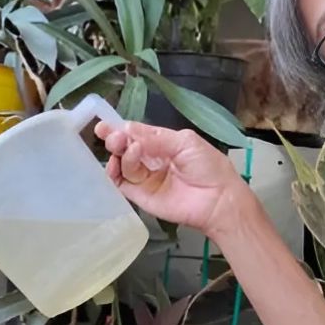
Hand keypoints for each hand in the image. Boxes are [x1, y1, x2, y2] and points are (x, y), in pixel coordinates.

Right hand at [95, 122, 250, 235]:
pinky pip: (121, 184)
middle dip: (117, 140)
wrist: (218, 200)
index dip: (121, 128)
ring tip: (131, 150)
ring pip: (123, 164)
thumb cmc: (208, 167)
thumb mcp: (185, 143)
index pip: (136, 133)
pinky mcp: (140, 196)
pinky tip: (115, 166)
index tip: (106, 124)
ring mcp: (145, 178)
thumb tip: (128, 130)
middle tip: (115, 138)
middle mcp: (150, 159)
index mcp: (162, 142)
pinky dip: (114, 174)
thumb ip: (156, 138)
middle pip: (125, 147)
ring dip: (122, 155)